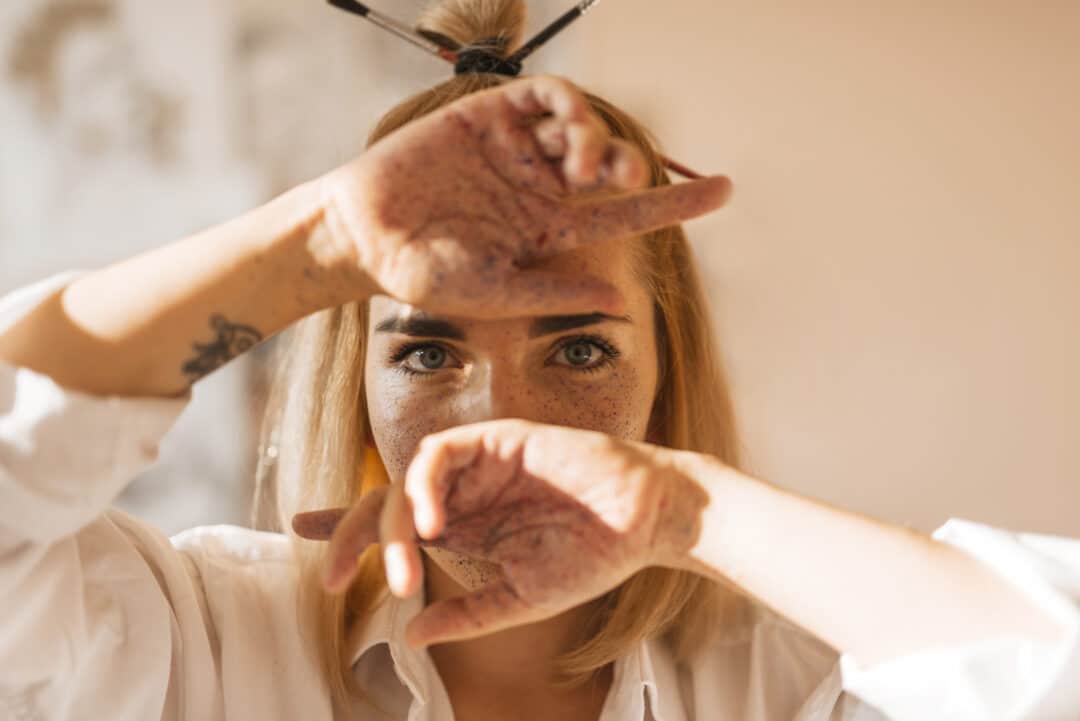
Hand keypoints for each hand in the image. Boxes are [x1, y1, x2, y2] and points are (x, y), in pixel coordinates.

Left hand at [292, 420, 709, 648]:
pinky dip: (426, 488)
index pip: (394, 521)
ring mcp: (479, 465)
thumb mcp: (520, 598)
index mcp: (467, 526)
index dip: (348, 525)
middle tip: (328, 575)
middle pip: (385, 502)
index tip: (301, 528)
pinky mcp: (498, 441)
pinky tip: (432, 527)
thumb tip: (411, 635)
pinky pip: (440, 454)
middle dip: (349, 534)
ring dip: (391, 526)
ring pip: (405, 481)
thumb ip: (468, 614)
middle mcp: (464, 493)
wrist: (645, 522)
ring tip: (400, 570)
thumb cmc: (592, 557)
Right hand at [320, 74, 732, 316]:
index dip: (676, 202)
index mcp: (549, 230)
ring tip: (588, 164)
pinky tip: (570, 122)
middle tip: (627, 180)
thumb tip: (624, 302)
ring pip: (580, 127)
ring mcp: (515, 151)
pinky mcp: (487, 118)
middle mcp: (540, 186)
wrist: (363, 240)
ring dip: (598, 138)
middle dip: (631, 166)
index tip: (723, 190)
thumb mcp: (500, 293)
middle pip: (610, 164)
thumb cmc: (425, 275)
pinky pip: (542, 97)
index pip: (625, 214)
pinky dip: (567, 102)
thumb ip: (560, 292)